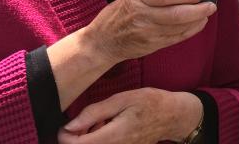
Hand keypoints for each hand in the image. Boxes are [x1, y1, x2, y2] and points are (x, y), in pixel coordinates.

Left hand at [57, 88, 202, 143]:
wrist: (172, 116)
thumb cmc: (149, 102)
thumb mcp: (122, 99)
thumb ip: (94, 112)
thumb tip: (70, 125)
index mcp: (113, 136)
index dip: (65, 137)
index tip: (67, 124)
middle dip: (76, 138)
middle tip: (85, 121)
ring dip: (88, 139)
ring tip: (98, 122)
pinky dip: (98, 141)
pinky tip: (106, 128)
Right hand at [84, 0, 216, 64]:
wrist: (104, 41)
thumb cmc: (120, 11)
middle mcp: (143, 16)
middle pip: (176, 15)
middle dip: (198, 10)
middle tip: (211, 5)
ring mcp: (148, 33)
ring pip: (179, 28)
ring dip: (197, 20)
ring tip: (207, 13)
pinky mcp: (153, 46)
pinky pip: (176, 38)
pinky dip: (190, 31)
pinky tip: (199, 24)